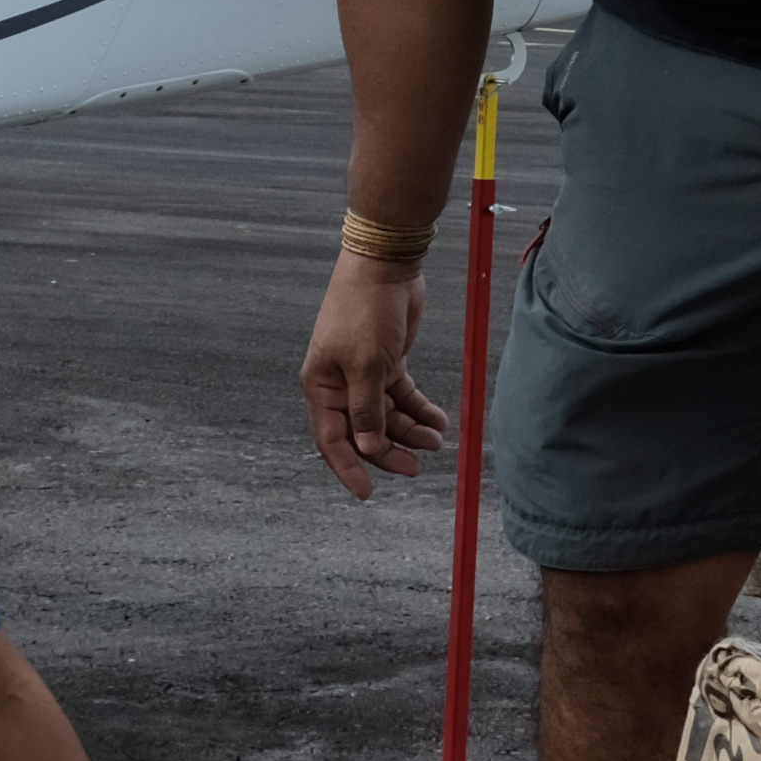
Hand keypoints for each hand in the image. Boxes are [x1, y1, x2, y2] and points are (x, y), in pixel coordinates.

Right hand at [301, 253, 454, 496]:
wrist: (385, 268)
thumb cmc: (363, 311)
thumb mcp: (366, 365)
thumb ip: (367, 410)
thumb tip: (367, 448)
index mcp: (321, 387)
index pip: (332, 439)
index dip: (349, 468)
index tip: (367, 492)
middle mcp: (340, 385)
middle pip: (363, 432)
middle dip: (389, 452)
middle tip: (416, 467)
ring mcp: (365, 375)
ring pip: (388, 417)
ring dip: (411, 431)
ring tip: (436, 439)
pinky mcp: (389, 364)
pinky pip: (404, 397)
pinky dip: (420, 410)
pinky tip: (439, 420)